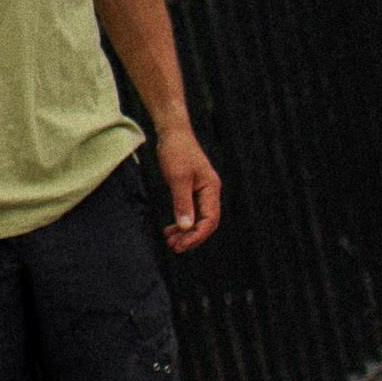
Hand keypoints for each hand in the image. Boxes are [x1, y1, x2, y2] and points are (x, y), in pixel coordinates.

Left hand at [157, 120, 222, 252]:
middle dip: (191, 237)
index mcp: (211, 189)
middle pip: (205, 222)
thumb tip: (186, 228)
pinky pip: (190, 211)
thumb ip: (182, 203)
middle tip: (173, 248)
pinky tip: (170, 228)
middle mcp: (210, 191)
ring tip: (170, 241)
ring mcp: (201, 190)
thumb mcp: (178, 179)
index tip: (181, 245)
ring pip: (198, 218)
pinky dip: (182, 221)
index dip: (197, 236)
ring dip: (185, 232)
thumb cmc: (176, 152)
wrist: (172, 133)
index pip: (210, 220)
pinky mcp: (191, 189)